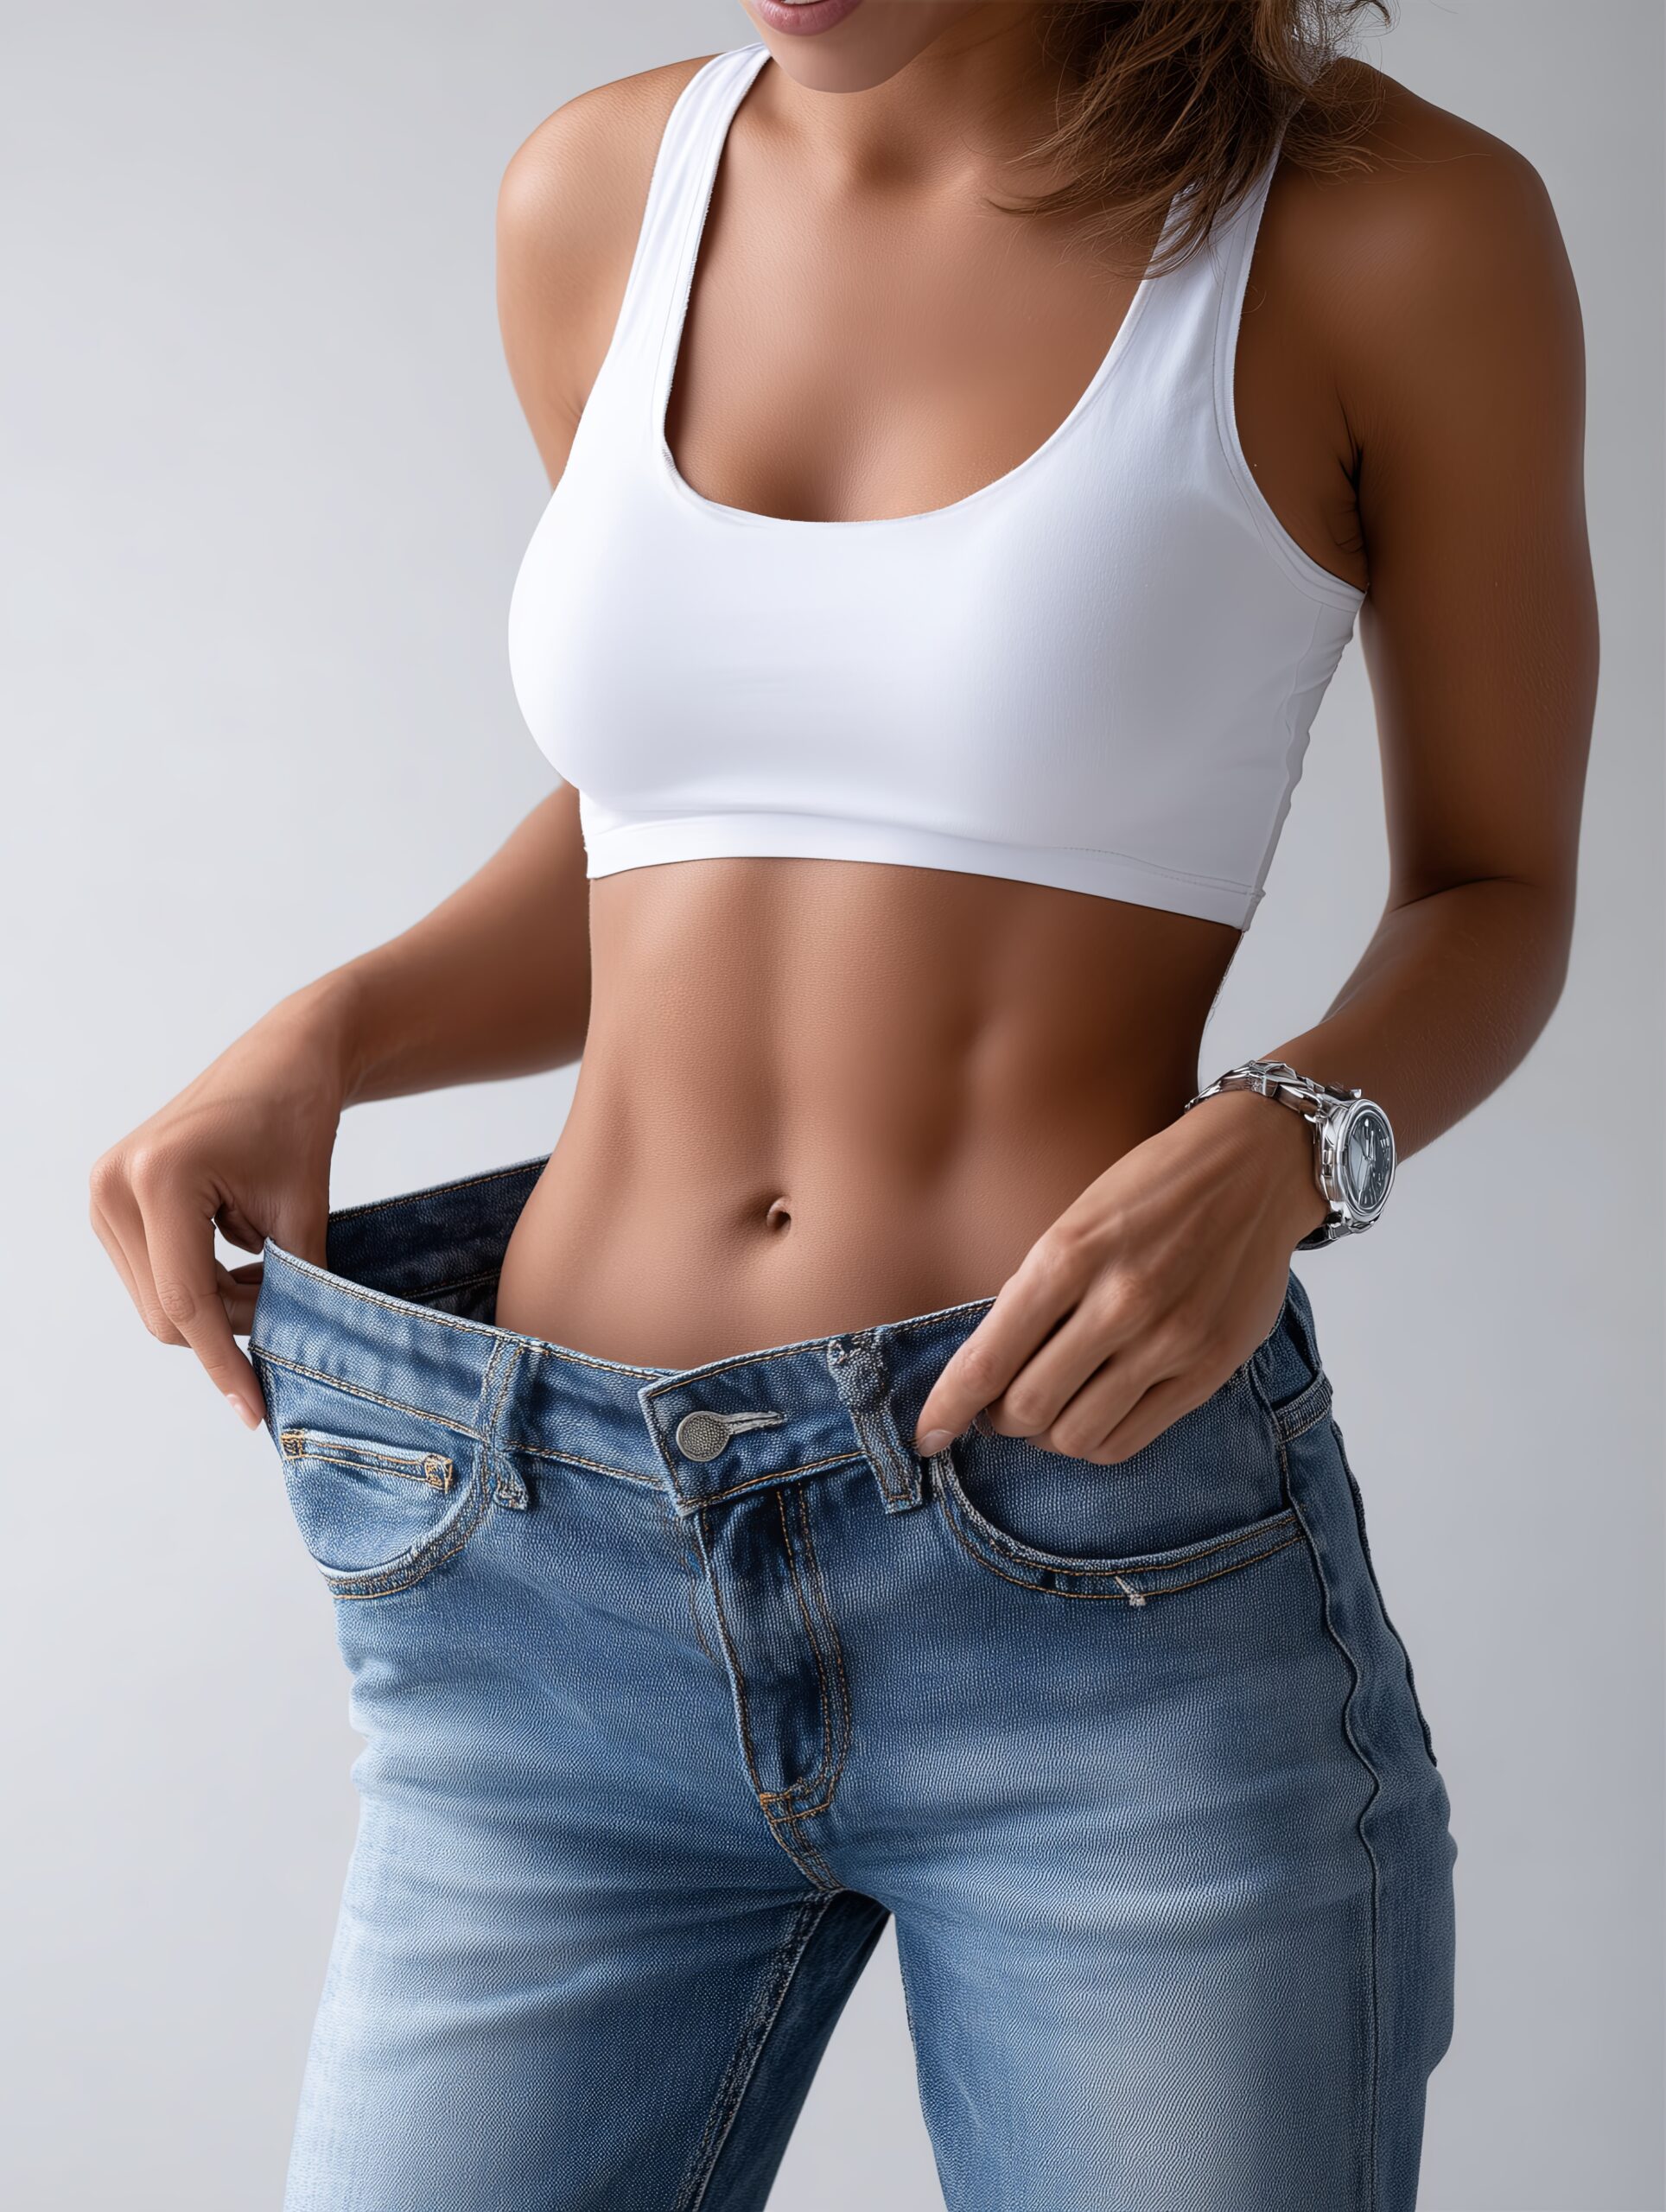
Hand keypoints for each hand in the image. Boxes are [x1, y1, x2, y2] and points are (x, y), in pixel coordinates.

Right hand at [89, 987, 351, 1428]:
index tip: (256, 1409)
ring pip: (157, 1301)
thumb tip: (285, 1360)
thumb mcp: (302, 1209)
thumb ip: (292, 1286)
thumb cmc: (299, 1120)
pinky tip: (242, 1259)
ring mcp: (103, 1192)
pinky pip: (152, 1274)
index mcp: (160, 1178)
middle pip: (165, 1312)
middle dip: (228, 1328)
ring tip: (271, 1271)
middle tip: (289, 1309)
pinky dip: (200, 1283)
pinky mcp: (109, 1199)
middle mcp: (114, 1185)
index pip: (187, 1303)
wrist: (284, 1060)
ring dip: (215, 1306)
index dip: (226, 1363)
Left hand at [912, 1090, 1328, 1464]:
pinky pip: (1129, 1440)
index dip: (947, 1409)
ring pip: (1076, 1436)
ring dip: (1047, 1434)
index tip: (926, 1435)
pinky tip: (1092, 1412)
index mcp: (1068, 1254)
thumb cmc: (1152, 1188)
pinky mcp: (1209, 1368)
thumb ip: (1037, 1292)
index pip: (988, 1359)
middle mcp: (1119, 1302)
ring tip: (1050, 1408)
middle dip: (999, 1421)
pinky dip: (1095, 1440)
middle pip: (1027, 1410)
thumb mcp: (1076, 1219)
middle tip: (999, 1408)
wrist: (1255, 1167)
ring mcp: (1170, 1340)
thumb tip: (989, 1369)